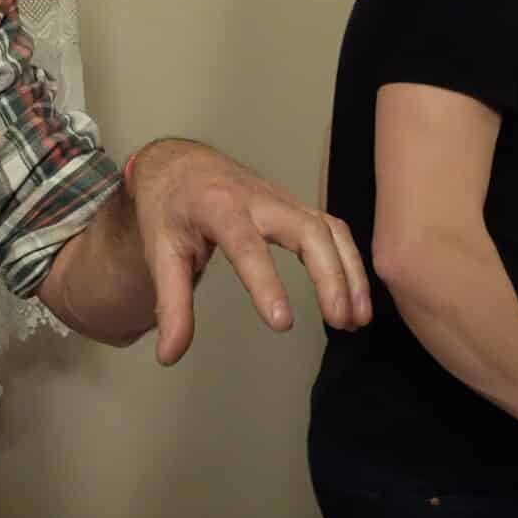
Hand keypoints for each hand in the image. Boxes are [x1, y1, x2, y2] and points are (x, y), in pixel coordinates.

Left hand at [126, 139, 371, 365]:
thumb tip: (170, 354)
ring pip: (330, 230)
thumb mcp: (160, 253)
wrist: (179, 164)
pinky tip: (355, 298)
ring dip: (351, 273)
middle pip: (309, 231)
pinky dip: (350, 263)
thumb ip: (171, 305)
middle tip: (340, 320)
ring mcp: (284, 200)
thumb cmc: (169, 207)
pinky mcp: (298, 208)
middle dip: (330, 276)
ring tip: (358, 318)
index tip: (282, 322)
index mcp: (220, 207)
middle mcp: (260, 199)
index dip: (266, 284)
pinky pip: (333, 231)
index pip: (248, 246)